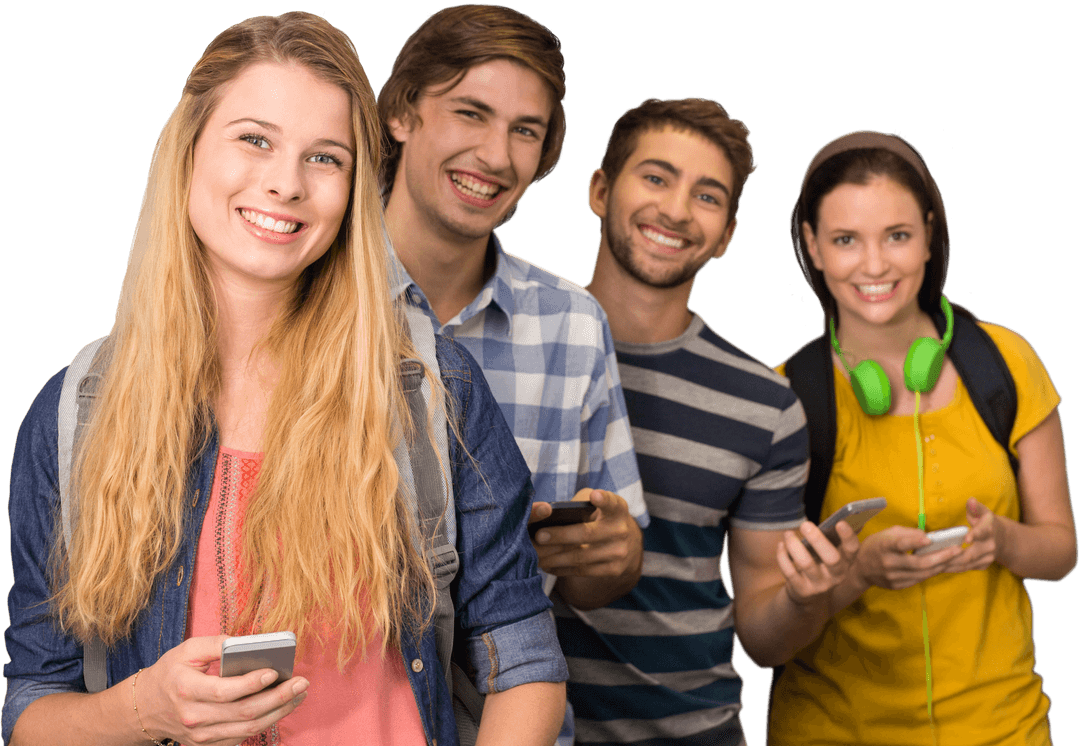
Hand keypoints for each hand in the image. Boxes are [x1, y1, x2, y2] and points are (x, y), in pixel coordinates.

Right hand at [136, 635, 307, 745]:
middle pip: (243, 712)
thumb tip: (249, 642)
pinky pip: (242, 736)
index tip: (274, 672)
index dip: (251, 683)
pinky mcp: (209, 745)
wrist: (147, 707)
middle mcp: (194, 717)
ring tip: (299, 694)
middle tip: (301, 682)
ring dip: (279, 711)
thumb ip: (216, 643)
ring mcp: (201, 736)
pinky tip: (282, 706)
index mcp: (186, 690)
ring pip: (248, 727)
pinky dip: (266, 722)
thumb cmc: (171, 673)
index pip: (225, 691)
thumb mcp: (187, 650)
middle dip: (278, 697)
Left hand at [530, 488, 641, 577]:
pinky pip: (582, 571)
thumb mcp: (598, 503)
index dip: (604, 499)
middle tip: (539, 535)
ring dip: (555, 557)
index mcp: (618, 510)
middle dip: (560, 535)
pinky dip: (562, 568)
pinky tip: (548, 565)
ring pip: (581, 556)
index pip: (612, 503)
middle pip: (587, 534)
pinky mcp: (613, 570)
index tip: (594, 496)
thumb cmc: (603, 517)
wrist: (629, 544)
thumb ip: (581, 503)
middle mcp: (621, 531)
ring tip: (536, 554)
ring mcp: (619, 552)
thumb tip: (551, 514)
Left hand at [777, 520, 859, 605]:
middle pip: (832, 559)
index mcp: (846, 562)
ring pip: (807, 564)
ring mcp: (820, 585)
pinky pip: (790, 572)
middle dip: (817, 540)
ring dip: (794, 545)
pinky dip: (782, 556)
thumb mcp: (829, 552)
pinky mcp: (802, 590)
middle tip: (805, 525)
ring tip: (788, 534)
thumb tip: (836, 518)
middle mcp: (837, 575)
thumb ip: (832, 538)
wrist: (807, 594)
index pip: (852, 549)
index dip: (848, 536)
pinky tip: (781, 545)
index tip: (839, 522)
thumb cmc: (819, 563)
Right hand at [854, 526, 962, 589]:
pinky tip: (941, 565)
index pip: (899, 544)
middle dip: (941, 556)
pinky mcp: (897, 586)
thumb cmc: (876, 546)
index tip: (929, 539)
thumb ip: (907, 534)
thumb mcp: (887, 533)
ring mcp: (892, 577)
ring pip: (923, 573)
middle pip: (919, 563)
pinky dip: (931, 572)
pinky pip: (919, 579)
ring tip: (955, 558)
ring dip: (941, 565)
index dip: (914, 542)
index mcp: (883, 546)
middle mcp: (887, 563)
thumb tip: (927, 538)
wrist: (860, 569)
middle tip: (958, 550)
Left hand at [940, 498, 1002, 573]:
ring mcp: (988, 558)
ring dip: (949, 565)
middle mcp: (990, 546)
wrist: (1003, 538)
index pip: (982, 533)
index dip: (974, 535)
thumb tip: (971, 500)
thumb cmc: (986, 522)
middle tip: (934, 555)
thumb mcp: (983, 512)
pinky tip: (937, 567)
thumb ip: (975, 507)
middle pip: (970, 554)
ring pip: (966, 564)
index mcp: (989, 530)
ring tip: (931, 563)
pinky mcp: (983, 565)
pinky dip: (951, 568)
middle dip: (952, 556)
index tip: (966, 538)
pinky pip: (965, 568)